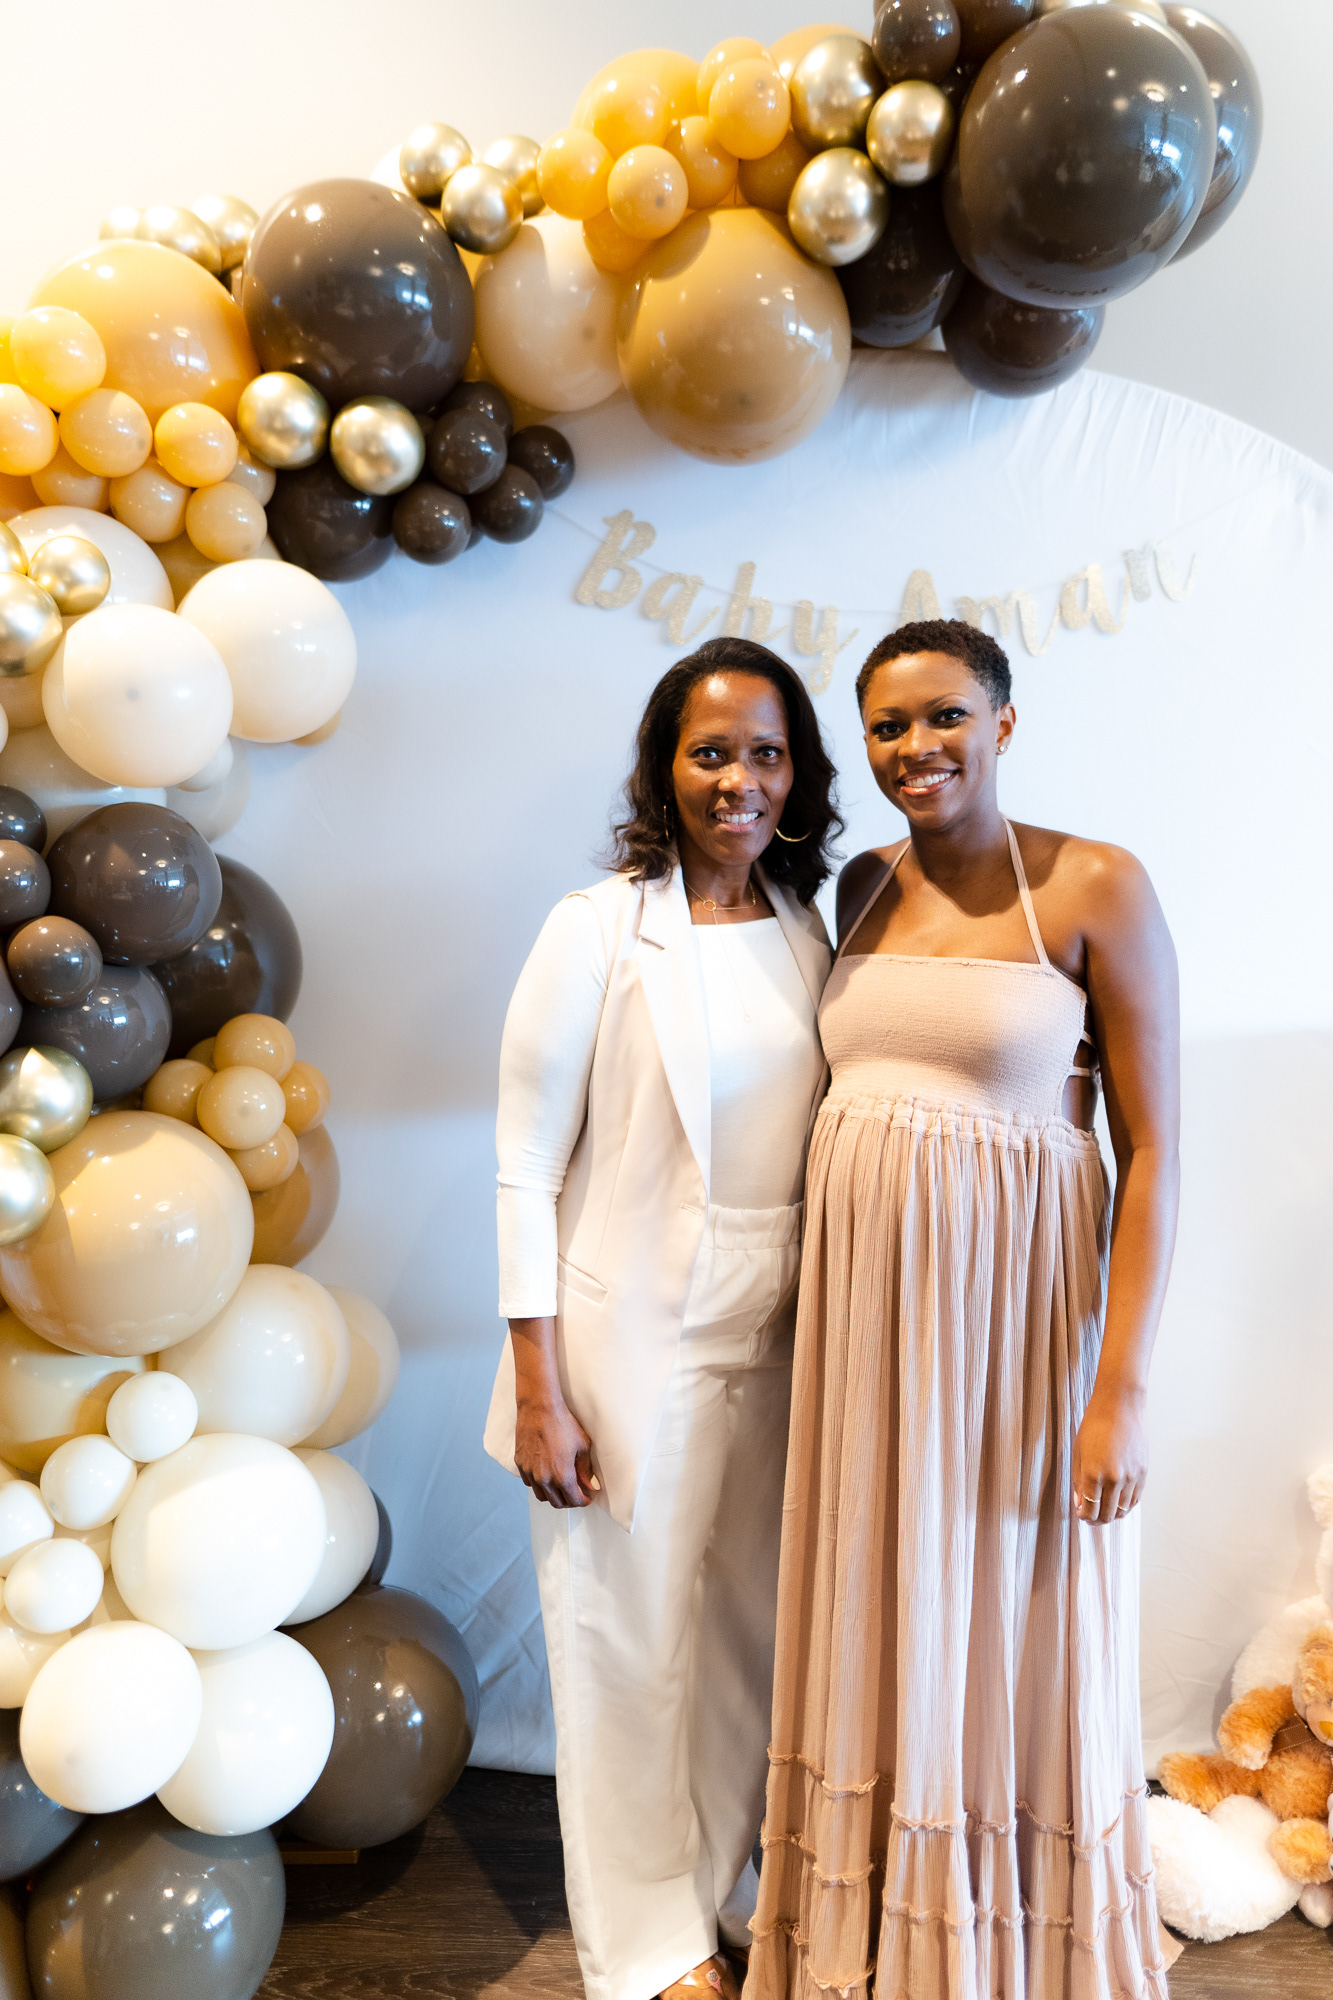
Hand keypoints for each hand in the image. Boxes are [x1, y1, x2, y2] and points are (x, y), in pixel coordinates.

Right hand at [514, 1390, 597, 1509]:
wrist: (539, 1408)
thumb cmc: (562, 1424)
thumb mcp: (582, 1446)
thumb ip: (585, 1470)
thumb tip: (589, 1485)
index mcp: (562, 1476)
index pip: (573, 1500)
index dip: (583, 1501)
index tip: (586, 1497)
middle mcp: (544, 1478)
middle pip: (557, 1503)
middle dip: (569, 1501)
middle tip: (576, 1493)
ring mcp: (530, 1472)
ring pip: (541, 1496)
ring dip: (553, 1495)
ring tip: (561, 1485)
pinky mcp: (520, 1464)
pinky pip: (530, 1483)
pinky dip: (539, 1484)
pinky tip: (547, 1474)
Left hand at [1072, 1386, 1147, 1526]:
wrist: (1121, 1406)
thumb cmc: (1094, 1425)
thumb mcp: (1079, 1452)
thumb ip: (1079, 1480)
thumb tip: (1080, 1503)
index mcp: (1094, 1474)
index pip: (1090, 1509)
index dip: (1085, 1516)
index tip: (1081, 1514)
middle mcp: (1114, 1479)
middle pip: (1107, 1514)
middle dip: (1097, 1520)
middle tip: (1091, 1516)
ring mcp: (1131, 1477)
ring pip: (1123, 1510)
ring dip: (1112, 1515)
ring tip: (1104, 1510)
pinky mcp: (1143, 1473)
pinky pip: (1135, 1499)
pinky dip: (1126, 1506)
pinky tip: (1118, 1502)